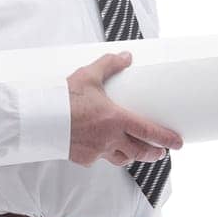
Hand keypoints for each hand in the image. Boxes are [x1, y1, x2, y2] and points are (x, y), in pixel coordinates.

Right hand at [66, 50, 183, 167]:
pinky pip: (100, 159)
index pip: (149, 132)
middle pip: (139, 152)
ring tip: (135, 151)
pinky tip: (103, 148)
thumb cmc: (63, 99)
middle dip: (153, 153)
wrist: (39, 118)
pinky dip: (105, 154)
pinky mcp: (83, 158)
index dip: (166, 139)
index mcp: (115, 119)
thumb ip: (109, 65)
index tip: (178, 143)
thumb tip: (125, 57)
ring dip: (131, 156)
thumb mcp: (89, 76)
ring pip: (121, 159)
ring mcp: (96, 151)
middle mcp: (109, 138)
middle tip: (160, 152)